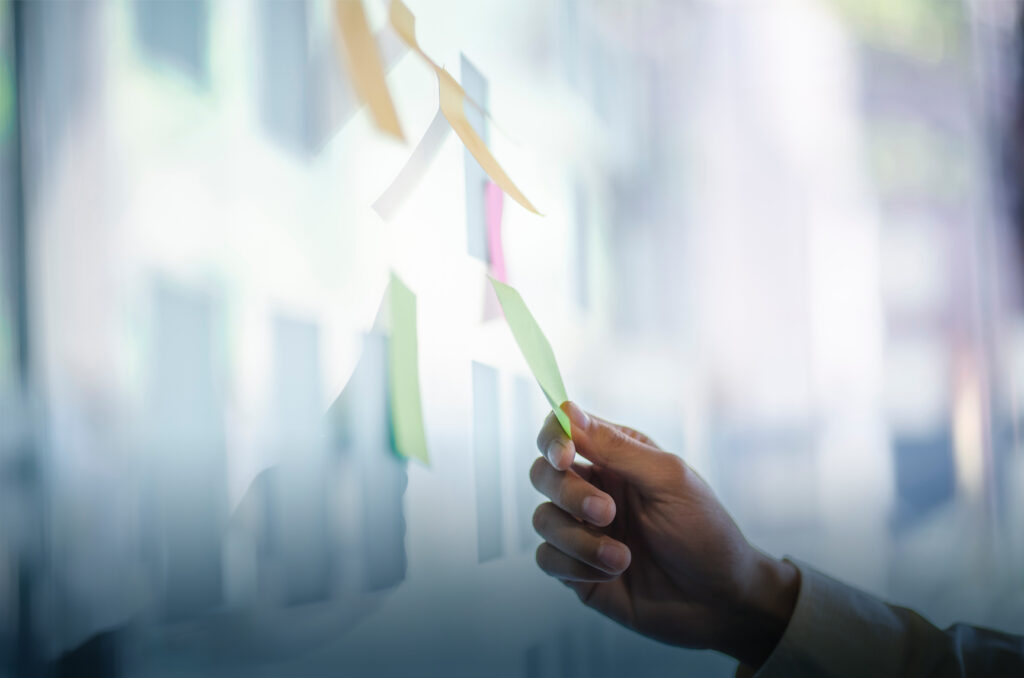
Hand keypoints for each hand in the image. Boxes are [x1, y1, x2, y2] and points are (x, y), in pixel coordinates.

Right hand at [530, 402, 799, 667]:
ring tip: (621, 556)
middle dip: (569, 494)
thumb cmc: (704, 532)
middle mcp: (593, 489)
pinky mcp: (576, 569)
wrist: (720, 601)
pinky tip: (612, 573)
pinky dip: (575, 566)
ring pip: (543, 519)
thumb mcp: (668, 480)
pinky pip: (546, 558)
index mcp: (615, 457)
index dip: (553, 439)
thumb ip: (616, 447)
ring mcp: (583, 530)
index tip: (565, 455)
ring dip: (580, 539)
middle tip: (607, 512)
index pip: (562, 432)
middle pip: (543, 474)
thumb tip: (567, 410)